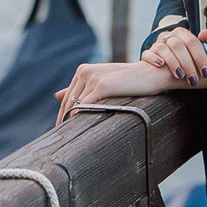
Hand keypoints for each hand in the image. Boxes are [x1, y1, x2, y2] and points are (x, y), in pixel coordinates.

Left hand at [55, 61, 185, 122]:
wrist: (151, 74)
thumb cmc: (129, 80)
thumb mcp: (102, 81)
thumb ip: (81, 87)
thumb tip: (56, 95)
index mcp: (83, 70)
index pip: (68, 95)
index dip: (62, 112)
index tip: (60, 127)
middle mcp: (85, 72)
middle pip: (68, 101)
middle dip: (63, 119)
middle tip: (60, 135)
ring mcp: (92, 77)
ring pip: (75, 104)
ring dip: (70, 120)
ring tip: (69, 136)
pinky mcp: (102, 85)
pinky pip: (85, 105)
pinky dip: (79, 116)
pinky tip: (78, 128)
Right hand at [142, 27, 206, 84]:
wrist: (160, 73)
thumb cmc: (183, 63)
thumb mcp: (194, 54)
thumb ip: (202, 44)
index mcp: (181, 33)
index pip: (192, 41)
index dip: (200, 57)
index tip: (205, 72)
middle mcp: (168, 36)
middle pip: (177, 45)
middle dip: (187, 63)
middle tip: (193, 79)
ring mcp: (156, 44)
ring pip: (163, 48)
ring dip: (173, 62)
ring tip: (180, 75)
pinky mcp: (147, 54)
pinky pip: (148, 54)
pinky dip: (154, 58)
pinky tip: (160, 65)